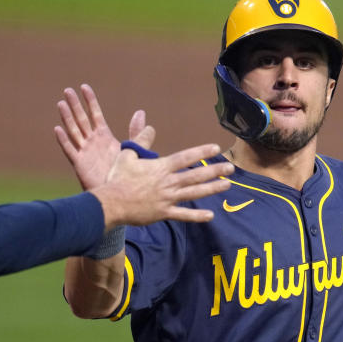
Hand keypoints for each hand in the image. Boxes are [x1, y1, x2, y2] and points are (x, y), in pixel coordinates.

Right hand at [55, 84, 147, 189]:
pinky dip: (63, 141)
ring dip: (67, 118)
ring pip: (74, 131)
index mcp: (104, 136)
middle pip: (82, 119)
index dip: (90, 101)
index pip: (95, 114)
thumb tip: (141, 112)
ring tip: (61, 104)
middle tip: (68, 90)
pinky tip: (57, 129)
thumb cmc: (124, 173)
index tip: (84, 86)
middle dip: (75, 105)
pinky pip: (70, 151)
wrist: (117, 194)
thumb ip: (136, 132)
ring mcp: (85, 152)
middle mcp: (92, 141)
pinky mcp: (80, 164)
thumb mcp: (133, 149)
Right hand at [93, 138, 232, 227]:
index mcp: (161, 167)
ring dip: (212, 189)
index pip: (185, 157)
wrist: (111, 203)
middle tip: (230, 168)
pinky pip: (183, 215)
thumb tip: (149, 125)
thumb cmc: (118, 178)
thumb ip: (140, 140)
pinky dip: (197, 216)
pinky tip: (210, 215)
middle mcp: (168, 182)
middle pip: (196, 175)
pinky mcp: (163, 213)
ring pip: (194, 193)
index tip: (215, 148)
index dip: (201, 152)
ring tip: (227, 185)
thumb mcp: (127, 155)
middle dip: (215, 170)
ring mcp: (167, 199)